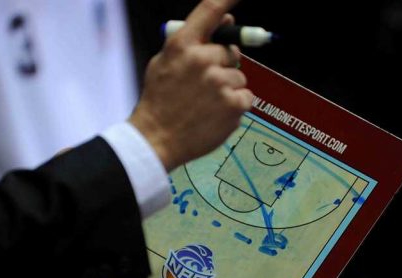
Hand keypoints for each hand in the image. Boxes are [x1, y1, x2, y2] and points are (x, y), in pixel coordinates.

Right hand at [129, 0, 252, 171]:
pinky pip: (246, 97)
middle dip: (224, 65)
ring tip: (206, 105)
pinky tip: (215, 115)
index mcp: (182, 45)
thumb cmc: (159, 102)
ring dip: (229, 89)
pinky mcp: (233, 105)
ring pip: (239, 78)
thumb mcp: (163, 63)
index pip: (210, 10)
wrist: (156, 139)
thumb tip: (227, 20)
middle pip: (231, 52)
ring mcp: (219, 83)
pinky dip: (235, 106)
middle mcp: (202, 60)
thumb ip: (192, 41)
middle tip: (206, 85)